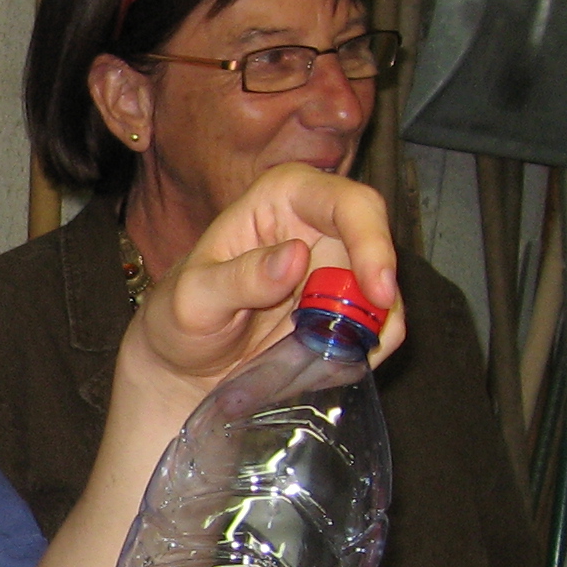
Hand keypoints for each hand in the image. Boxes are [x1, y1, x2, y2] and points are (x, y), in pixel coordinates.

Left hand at [127, 162, 402, 401]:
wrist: (184, 364)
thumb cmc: (180, 318)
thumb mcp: (193, 300)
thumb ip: (238, 279)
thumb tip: (295, 256)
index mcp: (283, 198)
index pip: (347, 202)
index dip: (372, 240)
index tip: (377, 290)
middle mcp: (321, 226)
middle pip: (380, 248)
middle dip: (380, 298)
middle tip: (362, 342)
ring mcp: (339, 269)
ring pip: (386, 296)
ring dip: (367, 333)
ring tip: (311, 361)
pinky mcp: (347, 310)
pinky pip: (379, 331)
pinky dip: (361, 354)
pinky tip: (318, 367)